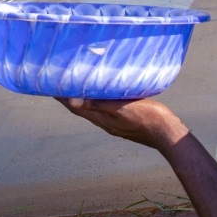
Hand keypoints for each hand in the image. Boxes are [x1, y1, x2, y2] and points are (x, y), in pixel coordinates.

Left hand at [57, 97, 188, 151]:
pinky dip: (96, 100)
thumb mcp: (121, 108)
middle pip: (80, 109)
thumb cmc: (148, 119)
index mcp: (101, 120)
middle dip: (68, 97)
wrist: (168, 134)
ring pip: (92, 109)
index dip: (61, 97)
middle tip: (58, 83)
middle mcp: (104, 123)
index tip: (48, 86)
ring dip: (82, 98)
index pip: (74, 108)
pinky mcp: (124, 121)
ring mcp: (114, 124)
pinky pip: (104, 109)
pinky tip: (101, 94)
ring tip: (75, 86)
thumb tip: (73, 101)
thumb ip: (98, 104)